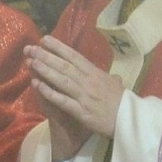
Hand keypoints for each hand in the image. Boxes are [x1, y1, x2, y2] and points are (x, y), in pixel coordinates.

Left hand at [24, 37, 122, 159]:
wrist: (132, 122)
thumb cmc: (123, 104)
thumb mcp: (117, 86)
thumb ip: (109, 79)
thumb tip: (112, 75)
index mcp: (96, 74)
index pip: (75, 57)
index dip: (59, 48)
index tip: (44, 39)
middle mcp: (89, 82)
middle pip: (65, 66)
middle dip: (46, 56)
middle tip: (30, 48)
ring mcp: (85, 96)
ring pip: (62, 80)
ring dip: (45, 70)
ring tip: (30, 61)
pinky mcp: (82, 111)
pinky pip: (62, 100)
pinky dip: (49, 92)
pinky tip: (36, 85)